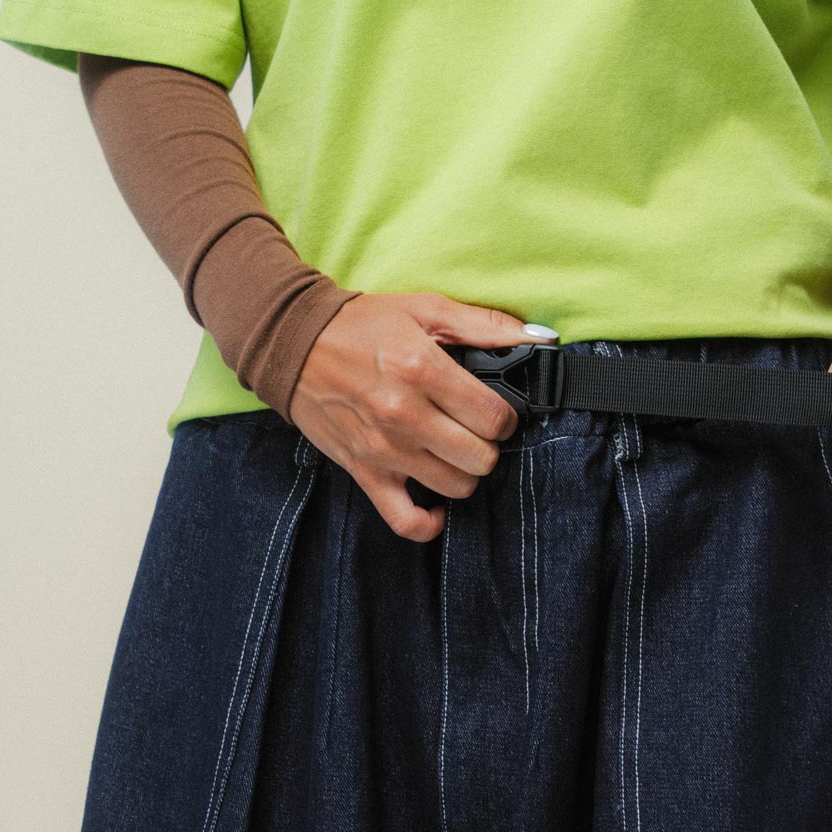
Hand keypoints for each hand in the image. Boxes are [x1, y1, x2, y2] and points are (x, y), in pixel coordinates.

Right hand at [288, 291, 557, 542]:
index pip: (494, 417)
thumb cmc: (362, 325)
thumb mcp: (425, 309)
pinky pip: (406, 520)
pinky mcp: (364, 473)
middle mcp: (404, 414)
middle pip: (480, 456)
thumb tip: (538, 339)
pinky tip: (437, 505)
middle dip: (487, 444)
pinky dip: (429, 523)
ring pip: (455, 487)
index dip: (505, 416)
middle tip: (474, 430)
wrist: (294, 344)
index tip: (494, 410)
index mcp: (422, 369)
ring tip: (454, 452)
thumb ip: (485, 325)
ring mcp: (384, 449)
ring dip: (464, 473)